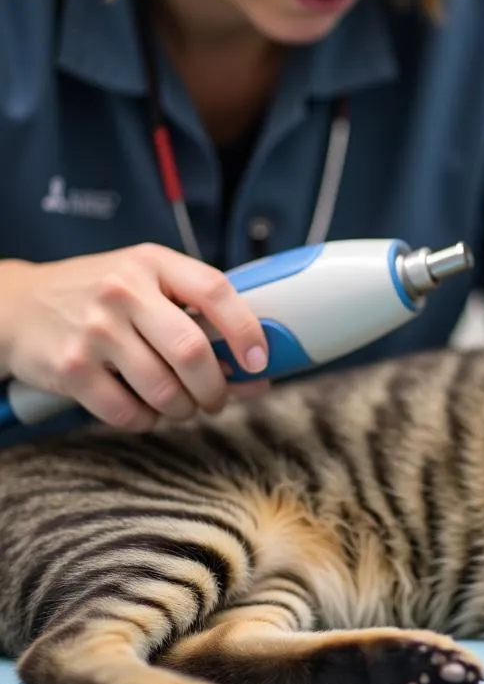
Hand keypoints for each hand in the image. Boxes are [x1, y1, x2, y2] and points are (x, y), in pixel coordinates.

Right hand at [0, 244, 269, 430]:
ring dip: (185, 409)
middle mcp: (123, 291)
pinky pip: (127, 412)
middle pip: (192, 351)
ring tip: (184, 407)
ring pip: (164, 389)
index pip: (215, 290)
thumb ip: (194, 309)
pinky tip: (148, 412)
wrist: (16, 306)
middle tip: (218, 399)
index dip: (247, 330)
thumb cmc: (98, 295)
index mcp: (152, 263)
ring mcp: (95, 330)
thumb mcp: (143, 279)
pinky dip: (148, 420)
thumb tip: (255, 365)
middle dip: (216, 387)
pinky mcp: (71, 369)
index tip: (259, 361)